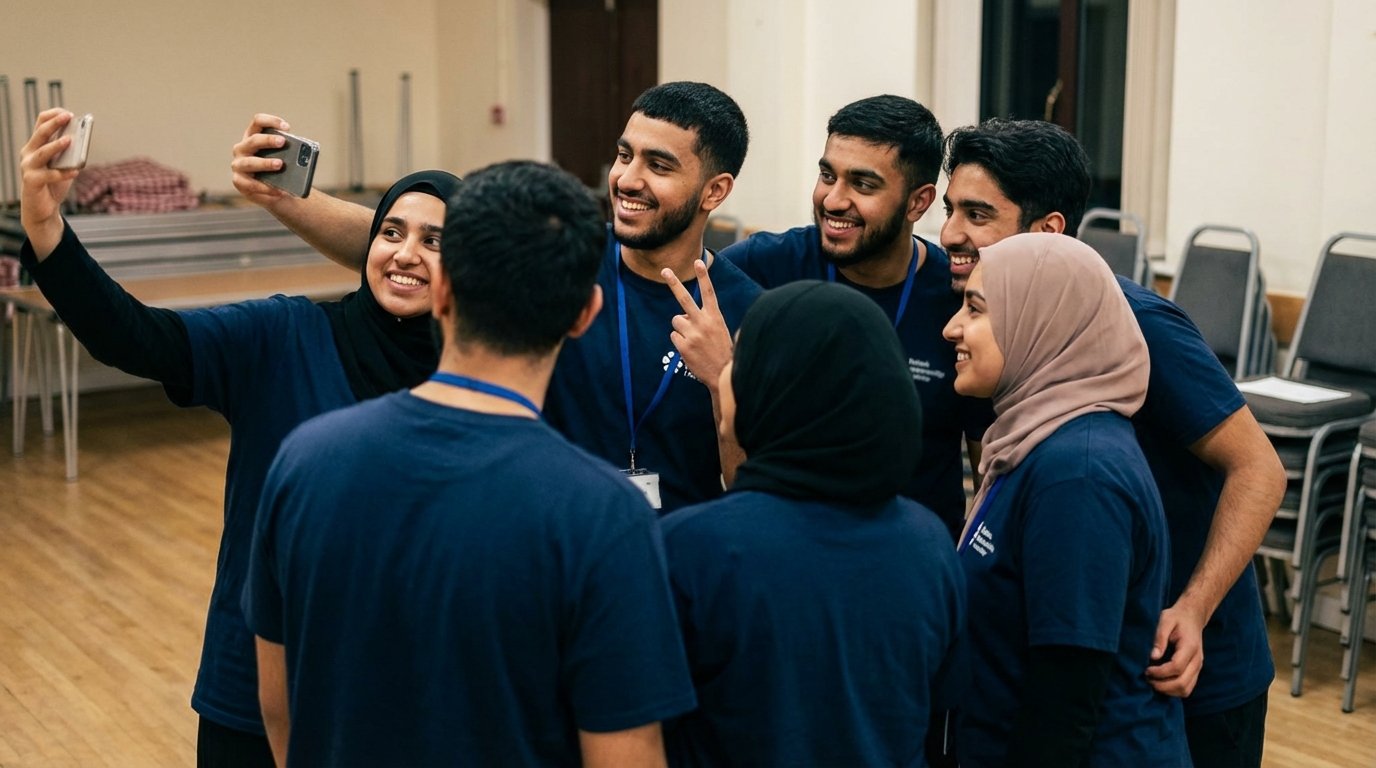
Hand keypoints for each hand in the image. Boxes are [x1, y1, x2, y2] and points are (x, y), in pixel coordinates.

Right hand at [19, 108, 80, 256]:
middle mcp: (28, 153)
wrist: (43, 208)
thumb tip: (83, 139)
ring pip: (42, 152)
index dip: (53, 116)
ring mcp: (28, 167)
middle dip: (54, 123)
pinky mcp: (31, 181)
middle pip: (40, 133)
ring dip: (56, 146)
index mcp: (35, 145)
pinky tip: (76, 171)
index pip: (40, 123)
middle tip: (68, 116)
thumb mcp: (63, 165)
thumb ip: (70, 153)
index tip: (68, 113)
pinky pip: (49, 175)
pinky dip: (63, 173)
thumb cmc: (53, 184)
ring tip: (69, 140)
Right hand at [230, 113, 291, 207]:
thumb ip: (288, 153)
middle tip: (283, 142)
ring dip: (265, 163)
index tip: (287, 127)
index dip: (271, 121)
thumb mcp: (283, 158)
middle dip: (268, 140)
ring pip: (250, 162)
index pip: (258, 122)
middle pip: (253, 140)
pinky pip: (252, 185)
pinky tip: (279, 190)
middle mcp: (242, 148)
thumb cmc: (277, 169)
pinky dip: (266, 188)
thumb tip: (300, 154)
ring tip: (280, 164)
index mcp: (253, 137)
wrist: (272, 191)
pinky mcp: (239, 182)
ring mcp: (238, 165)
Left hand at [663, 259, 732, 389]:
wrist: (724, 376)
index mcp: (715, 317)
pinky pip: (674, 336)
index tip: (698, 261)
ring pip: (676, 321)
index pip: (709, 292)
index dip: (703, 276)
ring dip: (681, 328)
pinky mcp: (683, 346)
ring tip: (694, 340)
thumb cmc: (723, 352)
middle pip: (684, 299)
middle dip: (674, 283)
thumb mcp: (720, 331)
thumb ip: (704, 320)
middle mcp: (703, 323)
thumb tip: (682, 316)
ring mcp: (692, 334)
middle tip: (665, 270)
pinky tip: (691, 350)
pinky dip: (679, 341)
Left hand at [1144, 601, 1205, 696]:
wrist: (1192, 618)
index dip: (1160, 672)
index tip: (1146, 670)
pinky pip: (1187, 688)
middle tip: (1147, 679)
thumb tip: (1153, 656)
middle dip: (1162, 685)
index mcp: (1190, 647)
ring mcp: (1198, 668)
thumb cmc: (1176, 618)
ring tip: (1152, 682)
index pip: (1177, 667)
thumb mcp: (1165, 620)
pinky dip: (1173, 690)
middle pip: (1182, 683)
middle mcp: (1197, 660)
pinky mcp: (1195, 671)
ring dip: (1167, 691)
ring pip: (1185, 690)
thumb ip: (1160, 637)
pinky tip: (1161, 683)